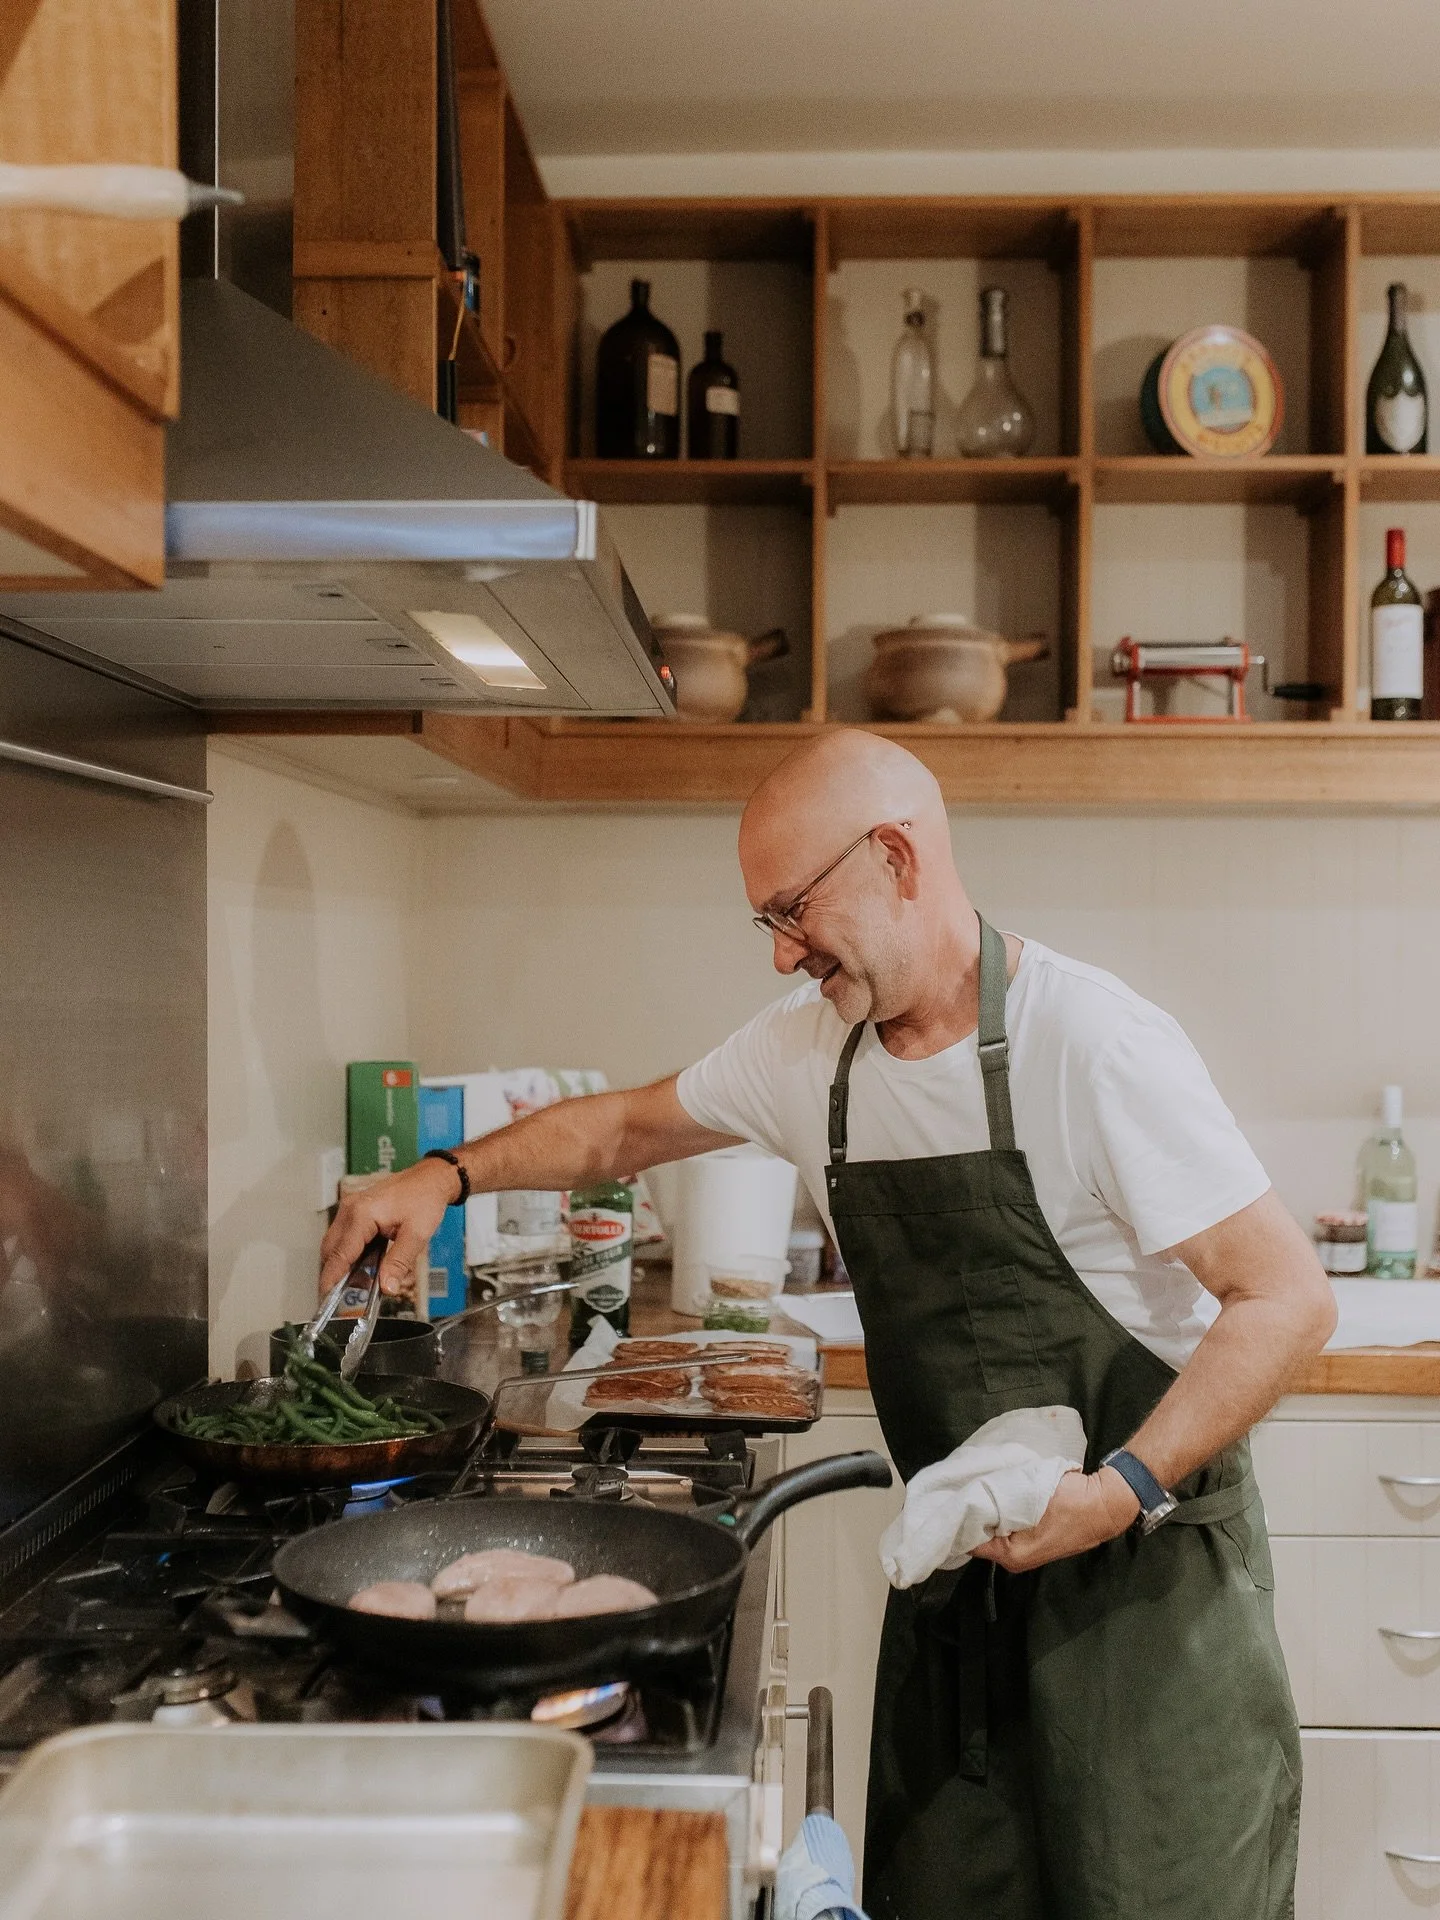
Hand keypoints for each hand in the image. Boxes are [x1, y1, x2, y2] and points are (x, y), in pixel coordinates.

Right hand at [318, 1158, 459, 1297]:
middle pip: (331, 1252)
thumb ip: (399, 1263)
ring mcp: (351, 1209)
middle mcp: (350, 1210)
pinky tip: (367, 1264)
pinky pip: (345, 1238)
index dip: (332, 1280)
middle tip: (353, 1294)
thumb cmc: (425, 1198)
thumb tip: (387, 1288)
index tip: (327, 1300)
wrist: (431, 1178)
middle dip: (338, 1275)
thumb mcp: (416, 1235)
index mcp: (361, 1214)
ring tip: (365, 1281)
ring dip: (345, 1265)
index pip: (340, 1255)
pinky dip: (351, 1254)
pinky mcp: (355, 1211)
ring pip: (336, 1246)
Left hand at [970, 1466, 1140, 1573]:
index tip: (946, 1498)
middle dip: (970, 1515)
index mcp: (1010, 1554)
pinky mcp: (1034, 1542)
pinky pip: (1007, 1529)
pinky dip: (1001, 1515)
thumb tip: (970, 1498)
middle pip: (979, 1536)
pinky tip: (996, 1495)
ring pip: (993, 1531)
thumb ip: (998, 1501)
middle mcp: (1014, 1559)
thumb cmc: (1070, 1501)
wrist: (1105, 1506)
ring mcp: (1025, 1552)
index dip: (957, 1519)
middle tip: (958, 1488)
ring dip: (986, 1513)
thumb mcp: (1029, 1497)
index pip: (969, 1540)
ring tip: (974, 1487)